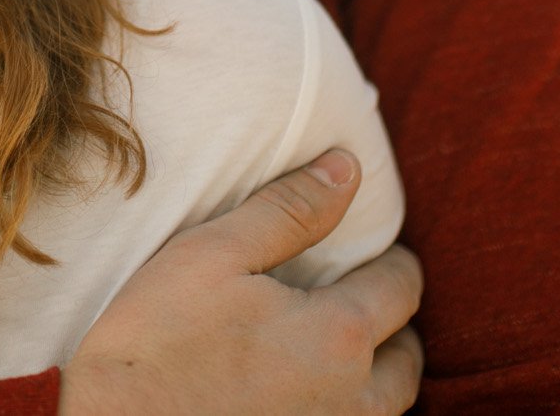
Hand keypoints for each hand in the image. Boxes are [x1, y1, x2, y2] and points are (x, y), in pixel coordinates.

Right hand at [60, 149, 424, 415]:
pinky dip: (344, 410)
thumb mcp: (210, 255)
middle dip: (391, 323)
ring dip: (376, 376)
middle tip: (356, 300)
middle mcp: (353, 401)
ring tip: (335, 350)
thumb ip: (288, 210)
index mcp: (338, 335)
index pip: (401, 287)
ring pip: (387, 407)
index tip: (372, 252)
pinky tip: (303, 394)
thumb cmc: (152, 345)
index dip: (390, 261)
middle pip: (408, 357)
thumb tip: (347, 168)